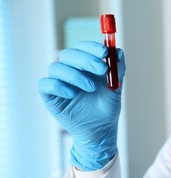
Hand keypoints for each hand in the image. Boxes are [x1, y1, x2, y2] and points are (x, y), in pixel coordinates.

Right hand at [38, 41, 125, 170]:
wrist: (100, 130)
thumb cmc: (106, 107)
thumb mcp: (115, 88)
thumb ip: (118, 70)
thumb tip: (118, 51)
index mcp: (85, 65)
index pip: (83, 48)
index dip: (92, 47)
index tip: (105, 52)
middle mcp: (70, 70)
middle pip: (68, 54)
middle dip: (86, 59)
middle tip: (102, 69)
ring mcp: (58, 82)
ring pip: (56, 67)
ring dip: (75, 75)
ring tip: (91, 88)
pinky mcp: (49, 96)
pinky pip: (45, 84)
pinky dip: (58, 86)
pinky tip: (72, 95)